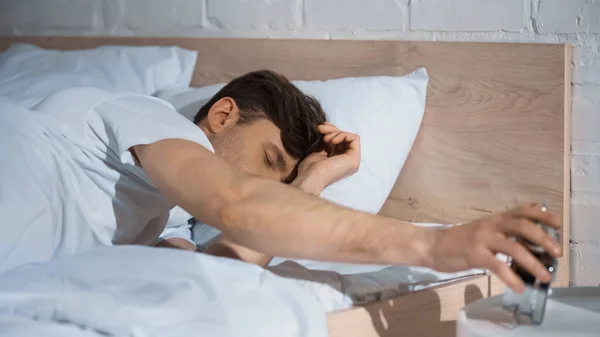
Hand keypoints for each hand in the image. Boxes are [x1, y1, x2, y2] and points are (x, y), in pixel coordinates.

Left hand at [292, 123, 360, 193]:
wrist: (311, 177)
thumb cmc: (310, 168)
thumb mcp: (317, 150)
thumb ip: (325, 142)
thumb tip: (325, 128)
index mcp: (338, 161)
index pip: (339, 141)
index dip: (331, 131)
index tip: (320, 128)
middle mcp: (347, 162)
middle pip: (344, 138)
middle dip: (332, 129)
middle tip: (320, 128)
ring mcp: (352, 161)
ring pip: (349, 137)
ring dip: (335, 132)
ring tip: (324, 138)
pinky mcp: (354, 159)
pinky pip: (354, 139)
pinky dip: (343, 135)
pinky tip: (331, 140)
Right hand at [428, 204, 561, 292]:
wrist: (434, 245)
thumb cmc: (461, 240)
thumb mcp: (485, 232)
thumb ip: (505, 234)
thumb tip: (532, 246)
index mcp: (496, 219)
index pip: (523, 210)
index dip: (543, 215)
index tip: (558, 224)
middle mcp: (491, 225)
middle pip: (523, 226)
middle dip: (544, 239)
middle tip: (557, 252)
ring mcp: (483, 239)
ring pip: (514, 247)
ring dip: (533, 263)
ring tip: (545, 276)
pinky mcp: (475, 254)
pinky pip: (498, 266)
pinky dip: (511, 278)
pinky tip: (518, 287)